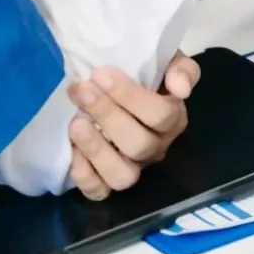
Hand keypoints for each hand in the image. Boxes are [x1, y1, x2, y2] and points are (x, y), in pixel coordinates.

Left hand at [64, 52, 201, 200]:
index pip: (161, 115)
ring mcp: (131, 167)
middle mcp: (155, 148)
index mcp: (173, 119)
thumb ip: (182, 69)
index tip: (100, 74)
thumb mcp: (165, 62)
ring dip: (97, 150)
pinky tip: (71, 151)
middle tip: (81, 90)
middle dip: (107, 115)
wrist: (110, 90)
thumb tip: (180, 89)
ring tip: (75, 124)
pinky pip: (99, 191)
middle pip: (139, 144)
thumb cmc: (139, 76)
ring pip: (123, 175)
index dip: (130, 96)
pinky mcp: (105, 181)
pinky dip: (85, 175)